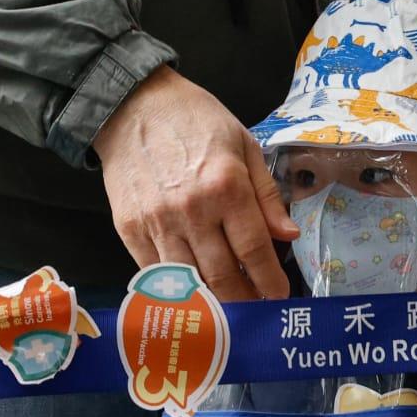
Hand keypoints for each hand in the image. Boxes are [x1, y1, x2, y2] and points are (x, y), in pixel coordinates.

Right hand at [94, 66, 296, 301]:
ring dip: (211, 302)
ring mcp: (157, 224)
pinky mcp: (129, 230)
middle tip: (256, 310)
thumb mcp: (244, 145)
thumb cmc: (196, 120)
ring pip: (189, 282)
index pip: (254, 249)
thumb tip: (288, 234)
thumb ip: (265, 195)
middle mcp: (192, 211)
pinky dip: (176, 289)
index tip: (280, 296)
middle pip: (223, 274)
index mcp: (227, 187)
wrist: (133, 106)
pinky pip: (156, 273)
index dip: (270, 280)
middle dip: (244, 299)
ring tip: (229, 309)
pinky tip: (191, 294)